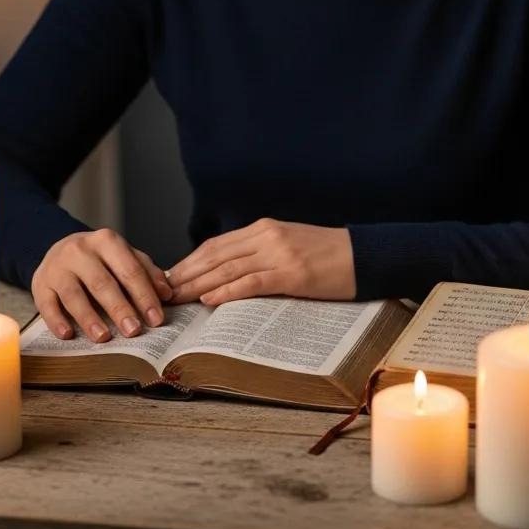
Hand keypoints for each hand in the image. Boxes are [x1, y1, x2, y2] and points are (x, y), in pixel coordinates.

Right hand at [31, 229, 172, 341]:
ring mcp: (57, 267)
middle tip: (134, 331)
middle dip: (120, 308)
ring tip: (103, 338)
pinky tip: (67, 335)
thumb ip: (145, 271)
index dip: (144, 296)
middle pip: (103, 283)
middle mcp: (80, 250)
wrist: (60, 250)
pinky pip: (46, 304)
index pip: (130, 270)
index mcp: (107, 241)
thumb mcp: (123, 256)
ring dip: (89, 318)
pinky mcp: (40, 283)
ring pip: (74, 294)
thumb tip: (166, 293)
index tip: (156, 319)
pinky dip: (57, 320)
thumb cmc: (100, 259)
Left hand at [166, 218, 355, 305]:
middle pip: (216, 255)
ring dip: (198, 285)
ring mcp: (279, 253)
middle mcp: (267, 236)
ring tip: (177, 298)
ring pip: (228, 268)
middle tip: (162, 291)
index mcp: (264, 228)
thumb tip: (228, 273)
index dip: (189, 261)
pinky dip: (227, 291)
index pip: (216, 245)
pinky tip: (210, 300)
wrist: (365, 255)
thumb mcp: (289, 245)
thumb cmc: (328, 256)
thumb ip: (260, 253)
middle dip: (186, 274)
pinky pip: (252, 282)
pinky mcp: (293, 274)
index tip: (170, 276)